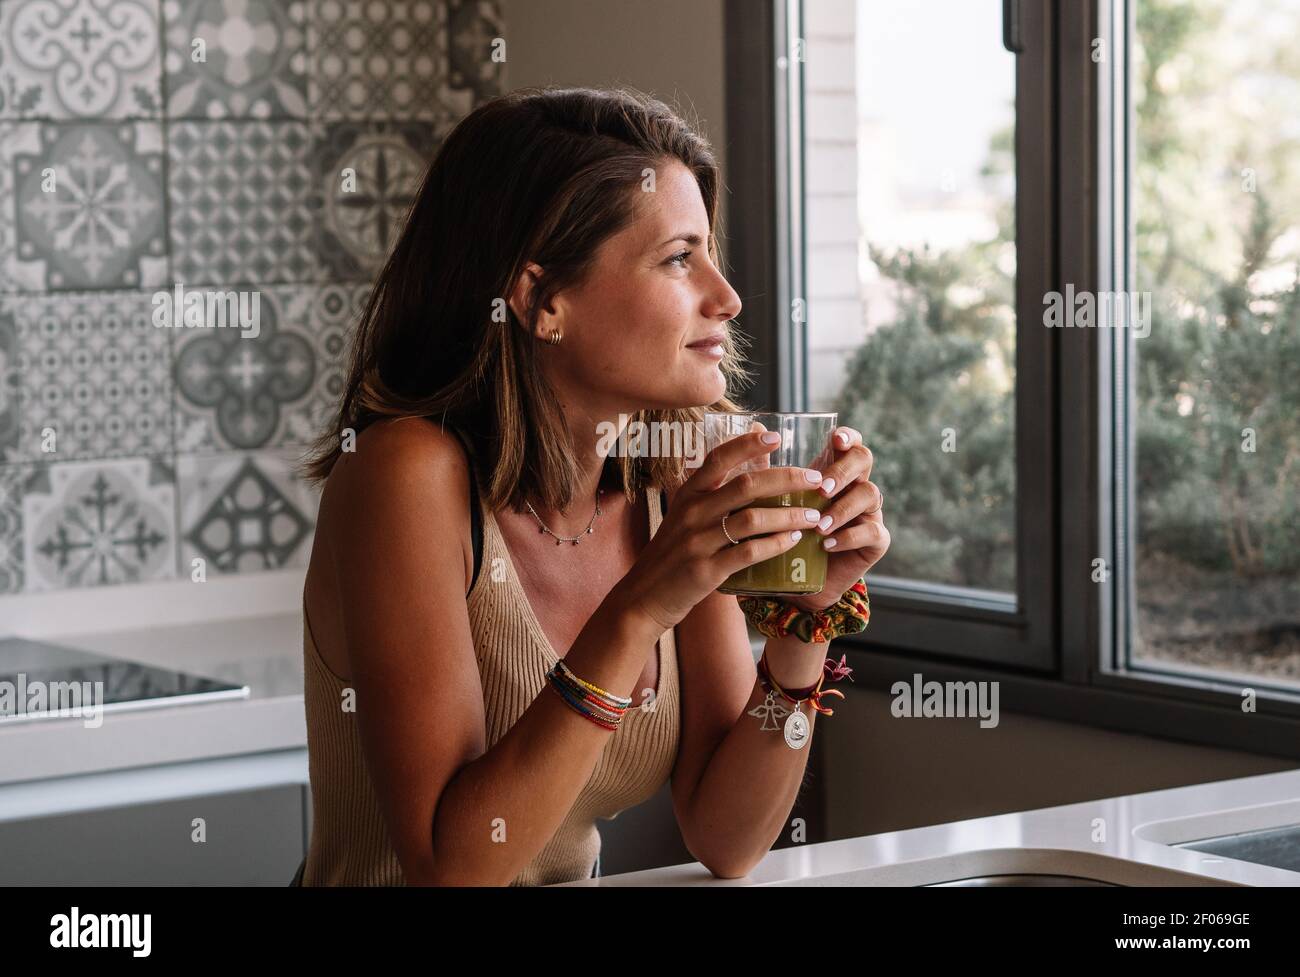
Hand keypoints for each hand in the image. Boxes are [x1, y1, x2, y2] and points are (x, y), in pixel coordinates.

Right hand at [614, 429, 829, 631]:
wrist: (643, 598)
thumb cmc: (671, 555)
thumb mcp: (684, 518)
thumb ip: (712, 496)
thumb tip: (749, 468)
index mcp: (687, 495)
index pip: (719, 459)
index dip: (748, 444)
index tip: (775, 436)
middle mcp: (692, 513)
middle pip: (746, 485)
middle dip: (787, 479)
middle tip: (816, 479)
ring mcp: (698, 542)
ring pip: (753, 519)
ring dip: (789, 515)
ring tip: (813, 515)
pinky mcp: (706, 571)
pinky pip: (749, 553)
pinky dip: (776, 545)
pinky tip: (794, 541)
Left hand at [785, 425, 887, 612]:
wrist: (796, 583)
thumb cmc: (785, 534)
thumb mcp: (773, 502)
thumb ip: (767, 468)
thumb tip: (754, 425)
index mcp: (833, 471)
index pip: (849, 442)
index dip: (848, 435)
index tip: (835, 440)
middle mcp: (855, 486)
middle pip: (864, 459)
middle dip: (843, 471)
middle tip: (821, 489)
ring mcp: (869, 512)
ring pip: (870, 493)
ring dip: (843, 507)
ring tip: (818, 526)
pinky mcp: (876, 540)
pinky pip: (873, 531)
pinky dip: (849, 536)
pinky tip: (828, 545)